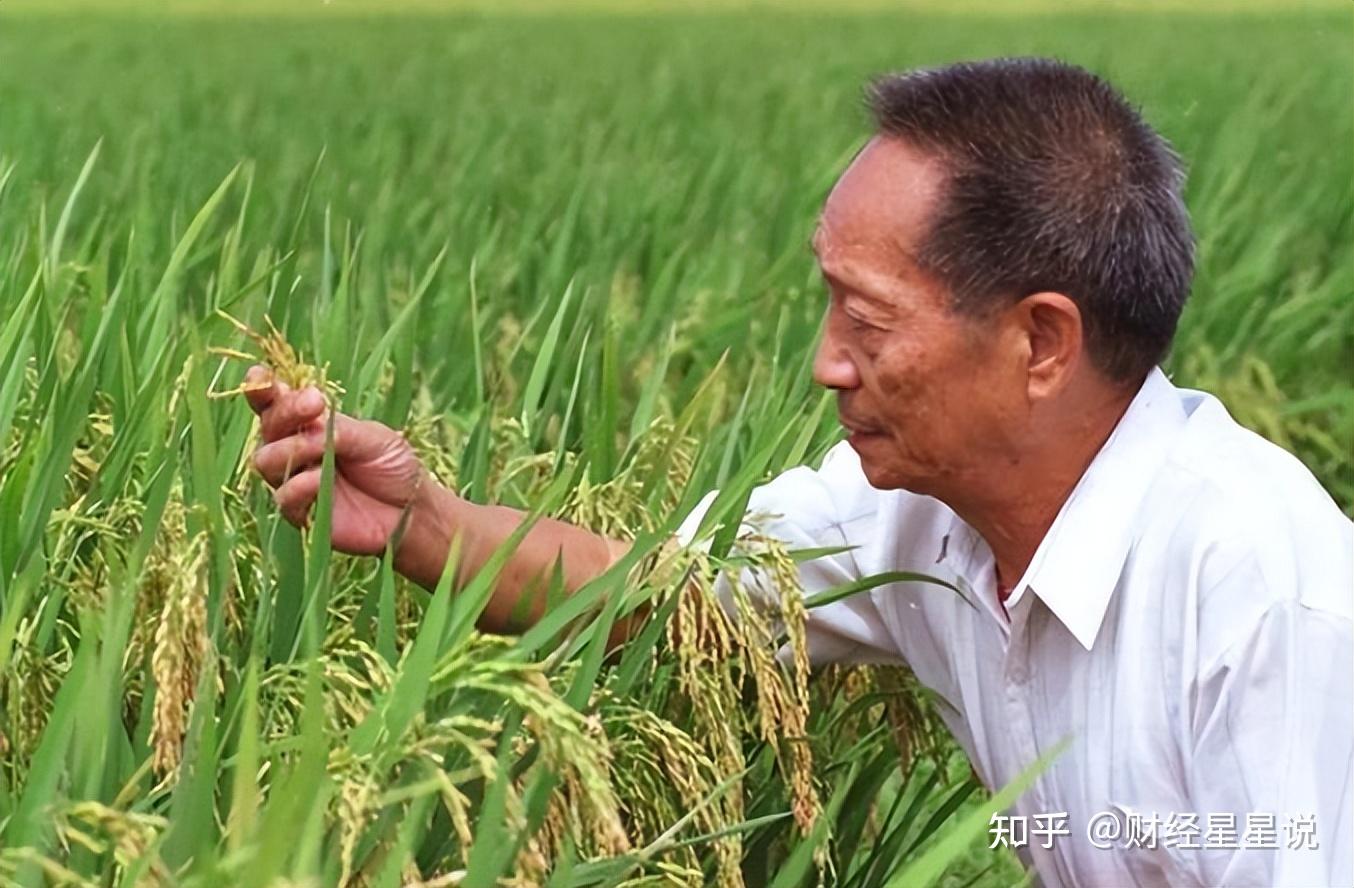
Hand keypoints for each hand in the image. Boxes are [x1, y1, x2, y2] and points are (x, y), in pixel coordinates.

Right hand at [244, 365, 428, 555]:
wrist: (412, 510)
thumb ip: (337, 429)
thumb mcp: (373, 437)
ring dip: (289, 449)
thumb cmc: (393, 466)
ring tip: (319, 449)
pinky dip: (297, 486)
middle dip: (286, 412)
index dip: (262, 389)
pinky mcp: (301, 513)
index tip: (260, 376)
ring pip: (265, 461)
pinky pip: (283, 497)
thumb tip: (306, 427)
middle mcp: (295, 450)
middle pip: (268, 426)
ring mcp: (295, 481)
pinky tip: (317, 479)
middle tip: (315, 404)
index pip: (275, 403)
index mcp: (310, 424)